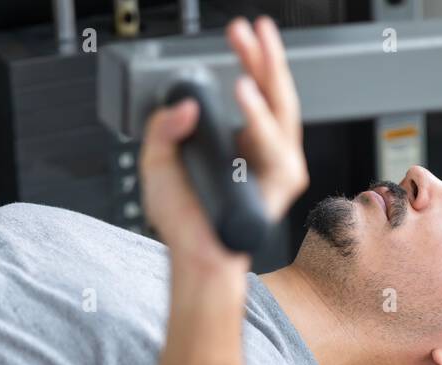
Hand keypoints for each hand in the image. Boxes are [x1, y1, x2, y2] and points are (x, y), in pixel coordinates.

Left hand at [139, 16, 308, 263]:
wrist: (194, 257)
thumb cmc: (185, 222)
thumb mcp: (158, 164)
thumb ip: (163, 129)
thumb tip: (183, 106)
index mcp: (244, 142)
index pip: (255, 90)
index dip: (251, 59)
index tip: (241, 33)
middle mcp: (265, 151)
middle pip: (275, 93)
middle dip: (265, 57)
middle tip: (252, 30)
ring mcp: (277, 167)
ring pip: (282, 113)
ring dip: (266, 81)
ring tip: (245, 58)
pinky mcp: (280, 184)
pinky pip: (275, 145)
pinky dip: (259, 119)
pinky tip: (244, 96)